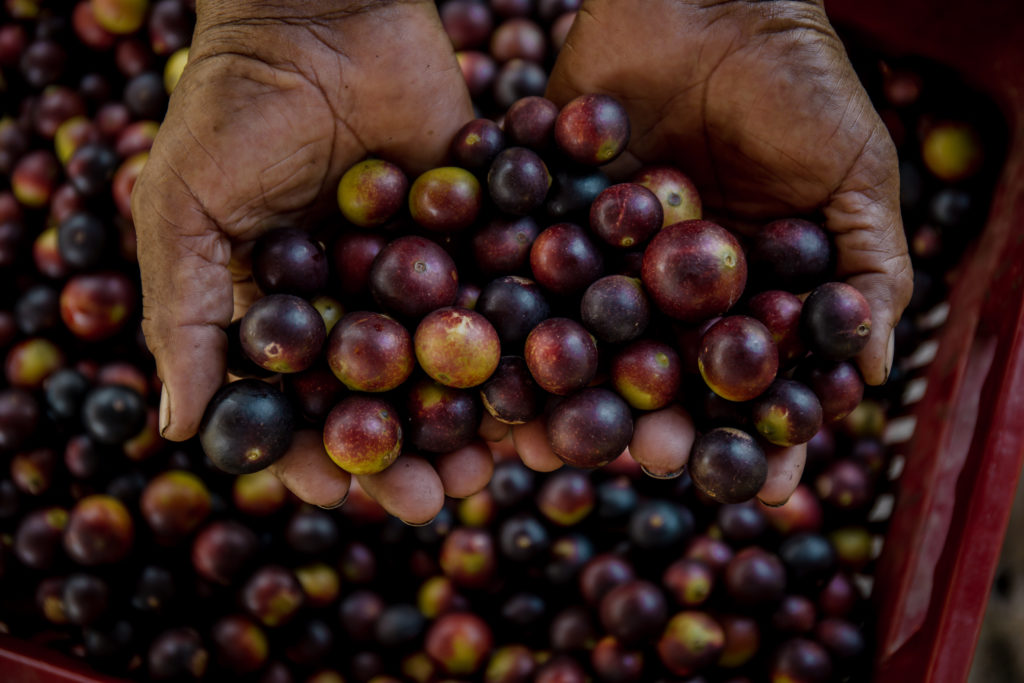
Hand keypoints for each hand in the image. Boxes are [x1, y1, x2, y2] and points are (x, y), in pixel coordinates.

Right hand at [132, 0, 478, 522]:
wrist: (323, 11)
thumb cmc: (236, 105)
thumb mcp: (186, 208)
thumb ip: (187, 314)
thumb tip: (178, 429)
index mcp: (284, 310)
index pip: (298, 403)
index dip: (316, 452)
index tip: (343, 492)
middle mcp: (355, 301)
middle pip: (386, 397)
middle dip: (410, 451)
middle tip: (441, 499)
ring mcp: (420, 270)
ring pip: (449, 360)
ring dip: (473, 416)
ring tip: (501, 463)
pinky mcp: (477, 230)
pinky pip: (499, 292)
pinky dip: (523, 338)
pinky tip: (547, 385)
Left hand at [547, 0, 912, 501]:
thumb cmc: (800, 84)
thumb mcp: (854, 175)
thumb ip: (867, 270)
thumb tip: (877, 371)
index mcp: (744, 291)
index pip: (752, 377)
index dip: (762, 432)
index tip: (767, 487)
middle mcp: (671, 287)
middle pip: (662, 374)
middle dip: (662, 422)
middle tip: (654, 462)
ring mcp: (606, 258)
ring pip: (589, 342)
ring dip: (577, 392)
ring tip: (563, 440)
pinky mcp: (547, 218)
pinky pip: (528, 273)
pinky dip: (515, 314)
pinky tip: (503, 360)